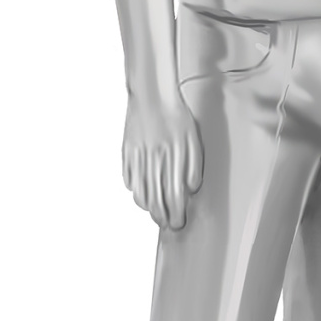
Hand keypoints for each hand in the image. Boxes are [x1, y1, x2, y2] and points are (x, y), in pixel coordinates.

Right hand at [122, 93, 202, 229]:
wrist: (152, 95)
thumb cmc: (176, 116)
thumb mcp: (194, 139)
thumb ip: (194, 166)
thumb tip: (191, 189)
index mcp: (174, 157)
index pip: (174, 195)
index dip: (176, 212)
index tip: (179, 222)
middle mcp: (154, 159)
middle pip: (156, 198)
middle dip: (163, 216)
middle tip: (169, 224)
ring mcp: (138, 157)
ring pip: (141, 192)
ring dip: (149, 208)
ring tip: (156, 215)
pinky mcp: (127, 153)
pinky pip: (128, 179)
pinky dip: (135, 191)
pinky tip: (142, 195)